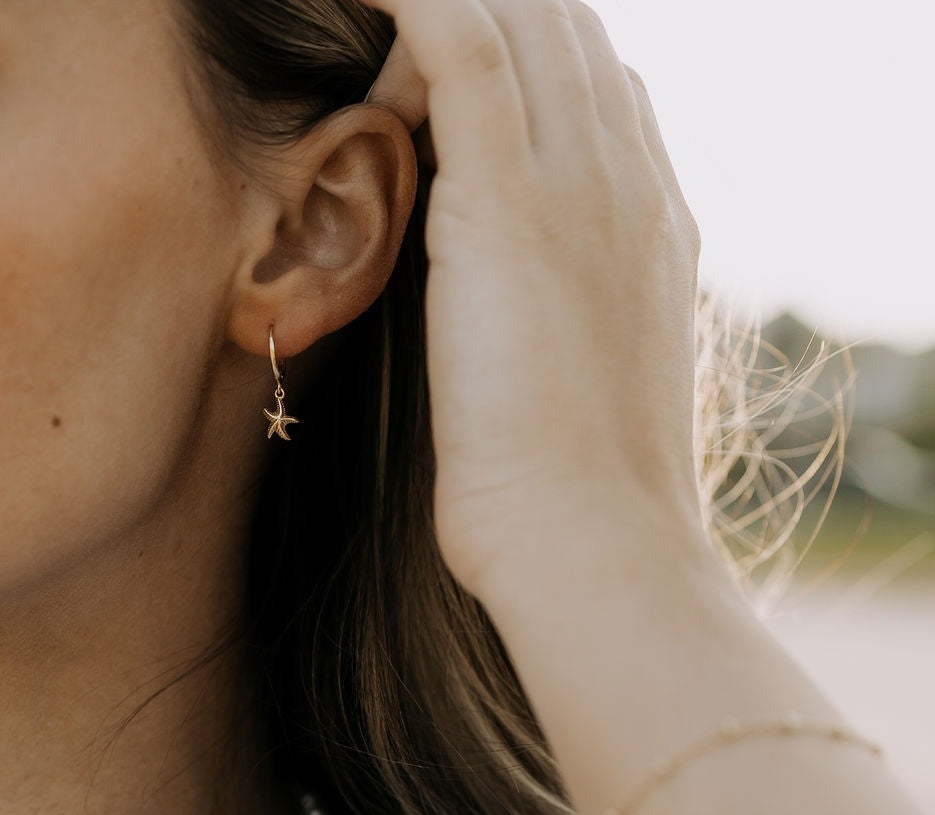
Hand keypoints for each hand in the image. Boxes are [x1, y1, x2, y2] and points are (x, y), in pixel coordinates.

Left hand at [362, 0, 702, 597]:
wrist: (590, 543)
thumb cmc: (576, 492)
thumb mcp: (588, 385)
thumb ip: (565, 318)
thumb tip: (521, 313)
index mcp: (651, 222)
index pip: (599, 88)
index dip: (533, 59)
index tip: (457, 71)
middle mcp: (629, 182)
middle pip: (567, 32)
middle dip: (496, 7)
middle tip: (413, 26)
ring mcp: (580, 184)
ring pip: (522, 19)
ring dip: (452, 0)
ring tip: (381, 7)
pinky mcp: (510, 204)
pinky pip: (464, 44)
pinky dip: (413, 2)